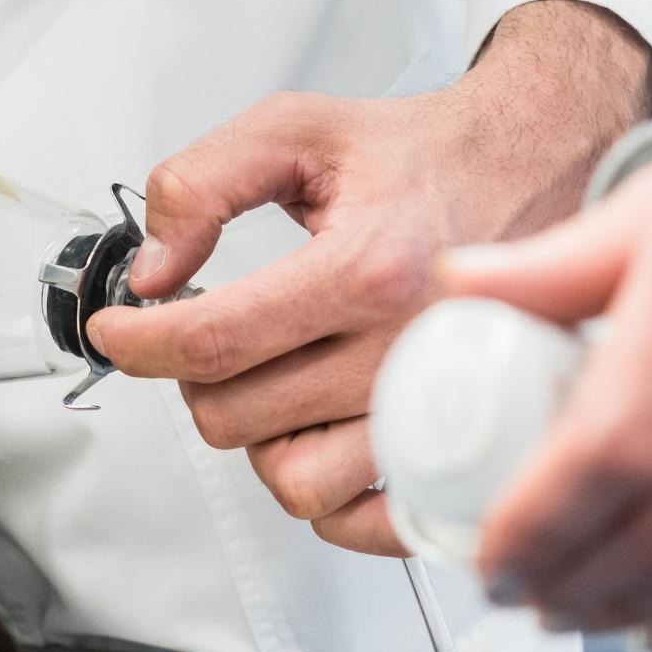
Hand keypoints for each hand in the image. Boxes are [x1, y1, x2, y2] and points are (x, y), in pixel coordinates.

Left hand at [87, 0, 651, 553]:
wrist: (532, 163)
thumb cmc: (423, 154)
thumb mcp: (297, 127)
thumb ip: (202, 184)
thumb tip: (154, 271)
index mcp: (367, 266)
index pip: (214, 340)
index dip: (138, 343)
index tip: (119, 331)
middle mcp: (408, 346)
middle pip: (240, 418)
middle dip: (198, 379)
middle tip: (214, 338)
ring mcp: (441, 406)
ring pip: (298, 481)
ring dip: (261, 438)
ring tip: (274, 382)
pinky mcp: (466, 445)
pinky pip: (372, 524)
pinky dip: (330, 498)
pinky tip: (319, 436)